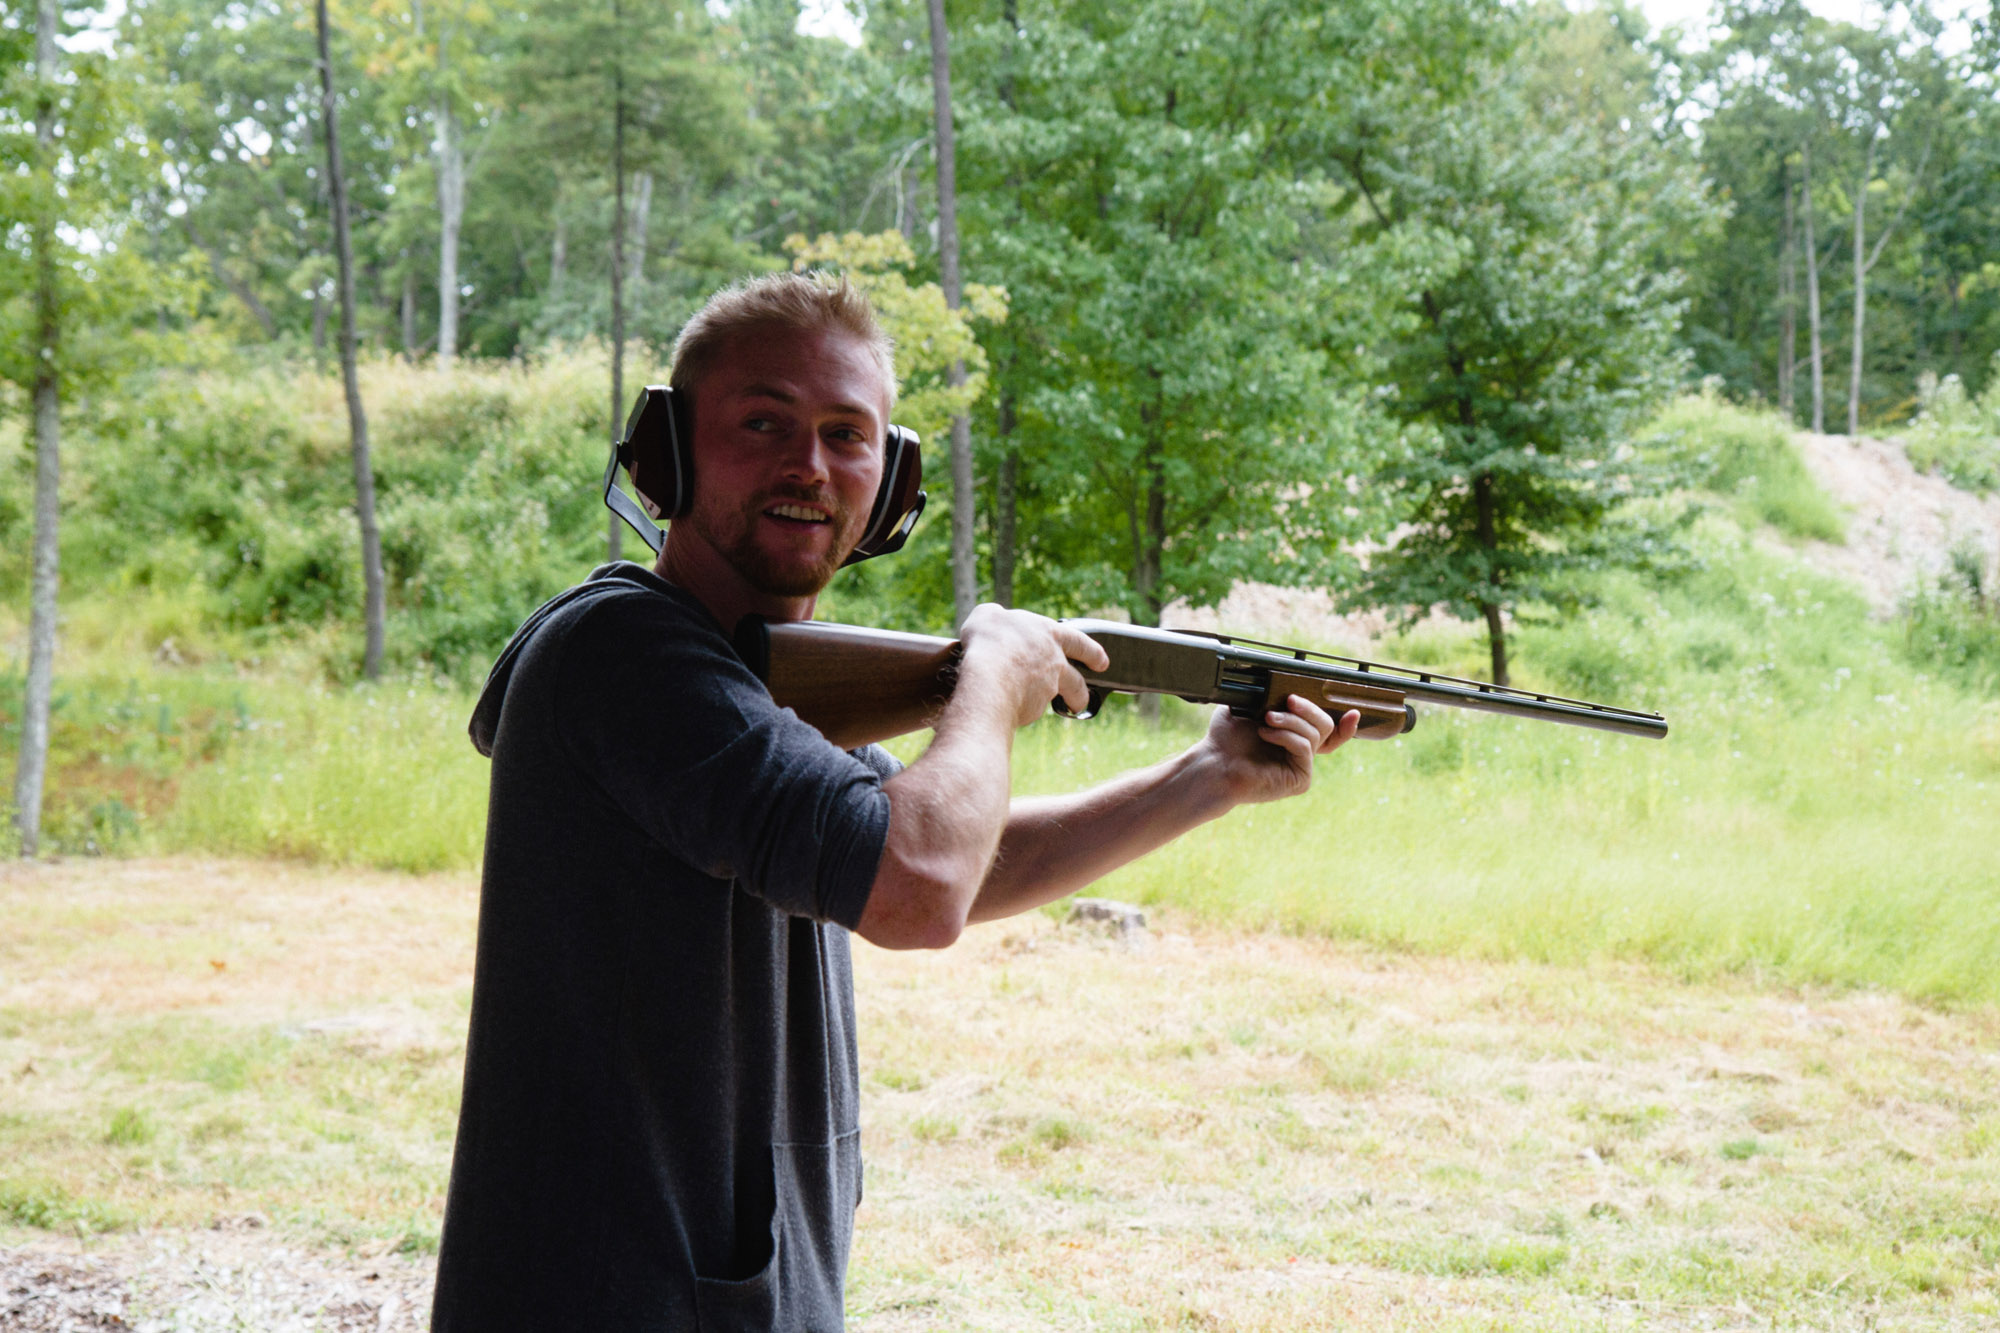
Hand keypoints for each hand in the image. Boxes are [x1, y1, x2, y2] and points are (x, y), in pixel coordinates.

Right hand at [956, 604, 1110, 729]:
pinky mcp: (1034, 709)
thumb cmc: (989, 641)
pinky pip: (1031, 709)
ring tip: (1070, 709)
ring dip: (1070, 702)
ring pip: (1062, 697)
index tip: (1102, 662)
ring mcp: (1047, 687)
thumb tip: (994, 618)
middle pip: (1077, 678)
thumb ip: (994, 615)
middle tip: (1088, 695)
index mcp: (1049, 634)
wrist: (989, 678)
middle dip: (1084, 687)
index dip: (1091, 651)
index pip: (1078, 640)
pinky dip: (1025, 709)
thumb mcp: (987, 615)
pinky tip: (1013, 709)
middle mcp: (1054, 662)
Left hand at [1193, 694, 1360, 806]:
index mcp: (1293, 737)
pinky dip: (1286, 736)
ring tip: (1268, 718)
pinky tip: (1266, 733)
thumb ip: (1270, 696)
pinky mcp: (1299, 779)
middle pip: (1326, 725)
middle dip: (1309, 708)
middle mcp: (1300, 753)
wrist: (1214, 763)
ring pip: (1315, 734)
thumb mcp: (1248, 706)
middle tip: (1289, 700)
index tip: (1353, 711)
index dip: (1345, 725)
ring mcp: (1301, 767)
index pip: (1328, 733)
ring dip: (1291, 721)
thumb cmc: (1226, 738)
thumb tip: (1287, 683)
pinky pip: (1305, 748)